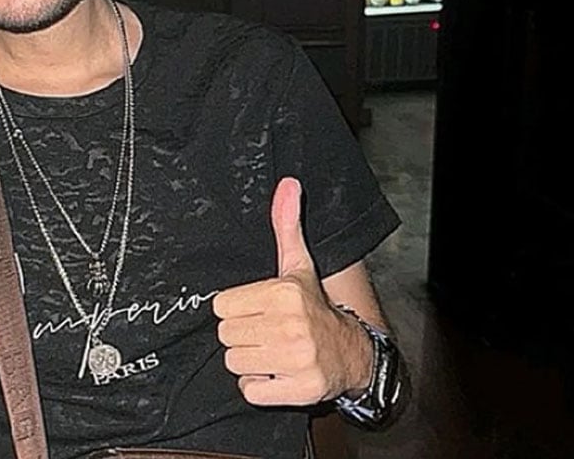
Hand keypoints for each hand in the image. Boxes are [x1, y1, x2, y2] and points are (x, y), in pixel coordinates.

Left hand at [213, 177, 370, 405]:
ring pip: (235, 363)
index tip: (258, 309)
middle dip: (242, 335)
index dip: (237, 309)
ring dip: (250, 361)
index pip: (221, 305)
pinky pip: (250, 390)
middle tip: (265, 331)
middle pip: (225, 335)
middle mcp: (291, 325)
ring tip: (273, 351)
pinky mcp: (299, 391)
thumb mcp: (298, 265)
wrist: (352, 353)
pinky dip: (259, 386)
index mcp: (283, 293)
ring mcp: (297, 360)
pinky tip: (278, 373)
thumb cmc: (314, 307)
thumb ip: (286, 225)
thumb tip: (288, 183)